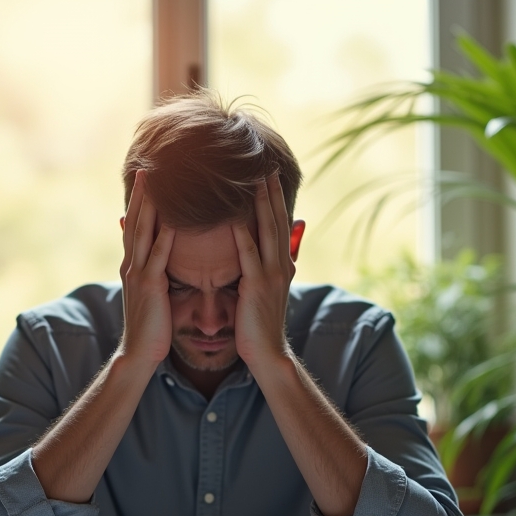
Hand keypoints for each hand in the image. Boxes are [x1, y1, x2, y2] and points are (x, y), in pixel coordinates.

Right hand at [118, 170, 175, 367]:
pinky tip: (173, 219)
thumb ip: (152, 271)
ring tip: (154, 181)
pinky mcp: (149, 286)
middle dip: (141, 194)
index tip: (147, 176)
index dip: (141, 200)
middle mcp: (132, 264)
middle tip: (146, 166)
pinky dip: (165, 236)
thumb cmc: (151, 325)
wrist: (139, 353)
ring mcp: (138, 274)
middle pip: (136, 221)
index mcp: (134, 265)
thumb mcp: (150, 293)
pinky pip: (158, 256)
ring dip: (149, 205)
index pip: (136, 225)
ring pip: (143, 232)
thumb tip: (159, 257)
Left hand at [231, 174, 295, 368]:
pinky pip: (248, 254)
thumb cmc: (260, 323)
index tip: (268, 172)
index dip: (275, 196)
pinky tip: (233, 216)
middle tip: (264, 163)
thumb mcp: (267, 291)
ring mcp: (271, 274)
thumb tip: (267, 252)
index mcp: (282, 263)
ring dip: (260, 203)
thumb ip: (267, 268)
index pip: (279, 222)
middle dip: (271, 190)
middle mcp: (281, 264)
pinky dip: (241, 234)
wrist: (267, 353)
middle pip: (276, 219)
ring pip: (266, 230)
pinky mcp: (257, 286)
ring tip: (253, 178)